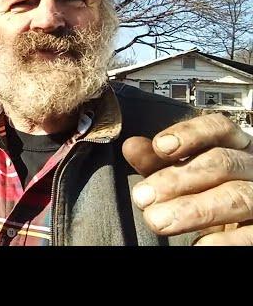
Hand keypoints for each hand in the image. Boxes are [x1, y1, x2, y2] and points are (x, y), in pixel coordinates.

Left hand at [123, 113, 252, 244]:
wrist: (237, 229)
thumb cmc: (207, 192)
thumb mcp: (179, 174)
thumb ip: (156, 161)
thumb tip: (131, 147)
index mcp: (233, 146)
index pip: (217, 128)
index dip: (189, 133)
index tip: (159, 147)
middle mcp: (251, 167)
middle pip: (221, 162)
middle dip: (176, 179)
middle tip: (142, 197)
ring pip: (237, 196)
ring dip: (193, 210)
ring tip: (157, 220)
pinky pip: (251, 234)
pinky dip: (225, 240)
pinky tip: (199, 244)